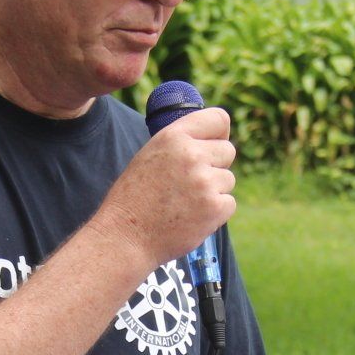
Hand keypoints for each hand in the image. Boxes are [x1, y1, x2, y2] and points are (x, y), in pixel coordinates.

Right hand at [94, 107, 235, 266]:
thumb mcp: (150, 155)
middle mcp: (192, 155)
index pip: (219, 119)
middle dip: (215, 165)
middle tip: (191, 183)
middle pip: (228, 151)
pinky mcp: (215, 207)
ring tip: (185, 203)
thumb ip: (180, 144)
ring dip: (213, 191)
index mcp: (174, 137)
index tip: (213, 145)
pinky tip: (192, 217)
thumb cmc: (134, 198)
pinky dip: (215, 212)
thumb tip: (211, 142)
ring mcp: (205, 181)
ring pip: (228, 179)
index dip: (219, 133)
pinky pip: (229, 203)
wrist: (125, 236)